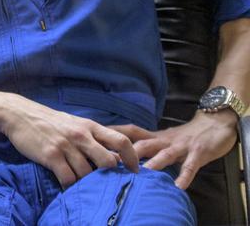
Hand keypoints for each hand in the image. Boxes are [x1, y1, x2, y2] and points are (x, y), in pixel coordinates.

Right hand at [0, 96, 138, 187]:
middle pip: (107, 161)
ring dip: (87, 183)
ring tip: (84, 185)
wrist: (19, 114)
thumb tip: (114, 156)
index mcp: (90, 126)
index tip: (134, 171)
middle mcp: (81, 135)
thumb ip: (94, 137)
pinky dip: (70, 185)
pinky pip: (67, 178)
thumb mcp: (75, 123)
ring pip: (87, 173)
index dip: (132, 158)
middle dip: (110, 175)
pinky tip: (67, 185)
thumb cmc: (49, 121)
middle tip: (107, 183)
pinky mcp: (50, 155)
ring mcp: (65, 146)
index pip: (121, 141)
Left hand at [112, 110, 237, 188]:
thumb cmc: (186, 135)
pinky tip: (178, 186)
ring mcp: (181, 146)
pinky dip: (184, 176)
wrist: (216, 123)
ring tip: (141, 175)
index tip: (94, 140)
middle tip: (111, 164)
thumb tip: (122, 154)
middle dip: (126, 154)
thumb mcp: (163, 138)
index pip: (130, 132)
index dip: (112, 134)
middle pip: (142, 144)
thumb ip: (146, 145)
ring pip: (164, 154)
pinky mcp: (198, 153)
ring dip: (152, 164)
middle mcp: (165, 140)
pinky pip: (190, 167)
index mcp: (155, 136)